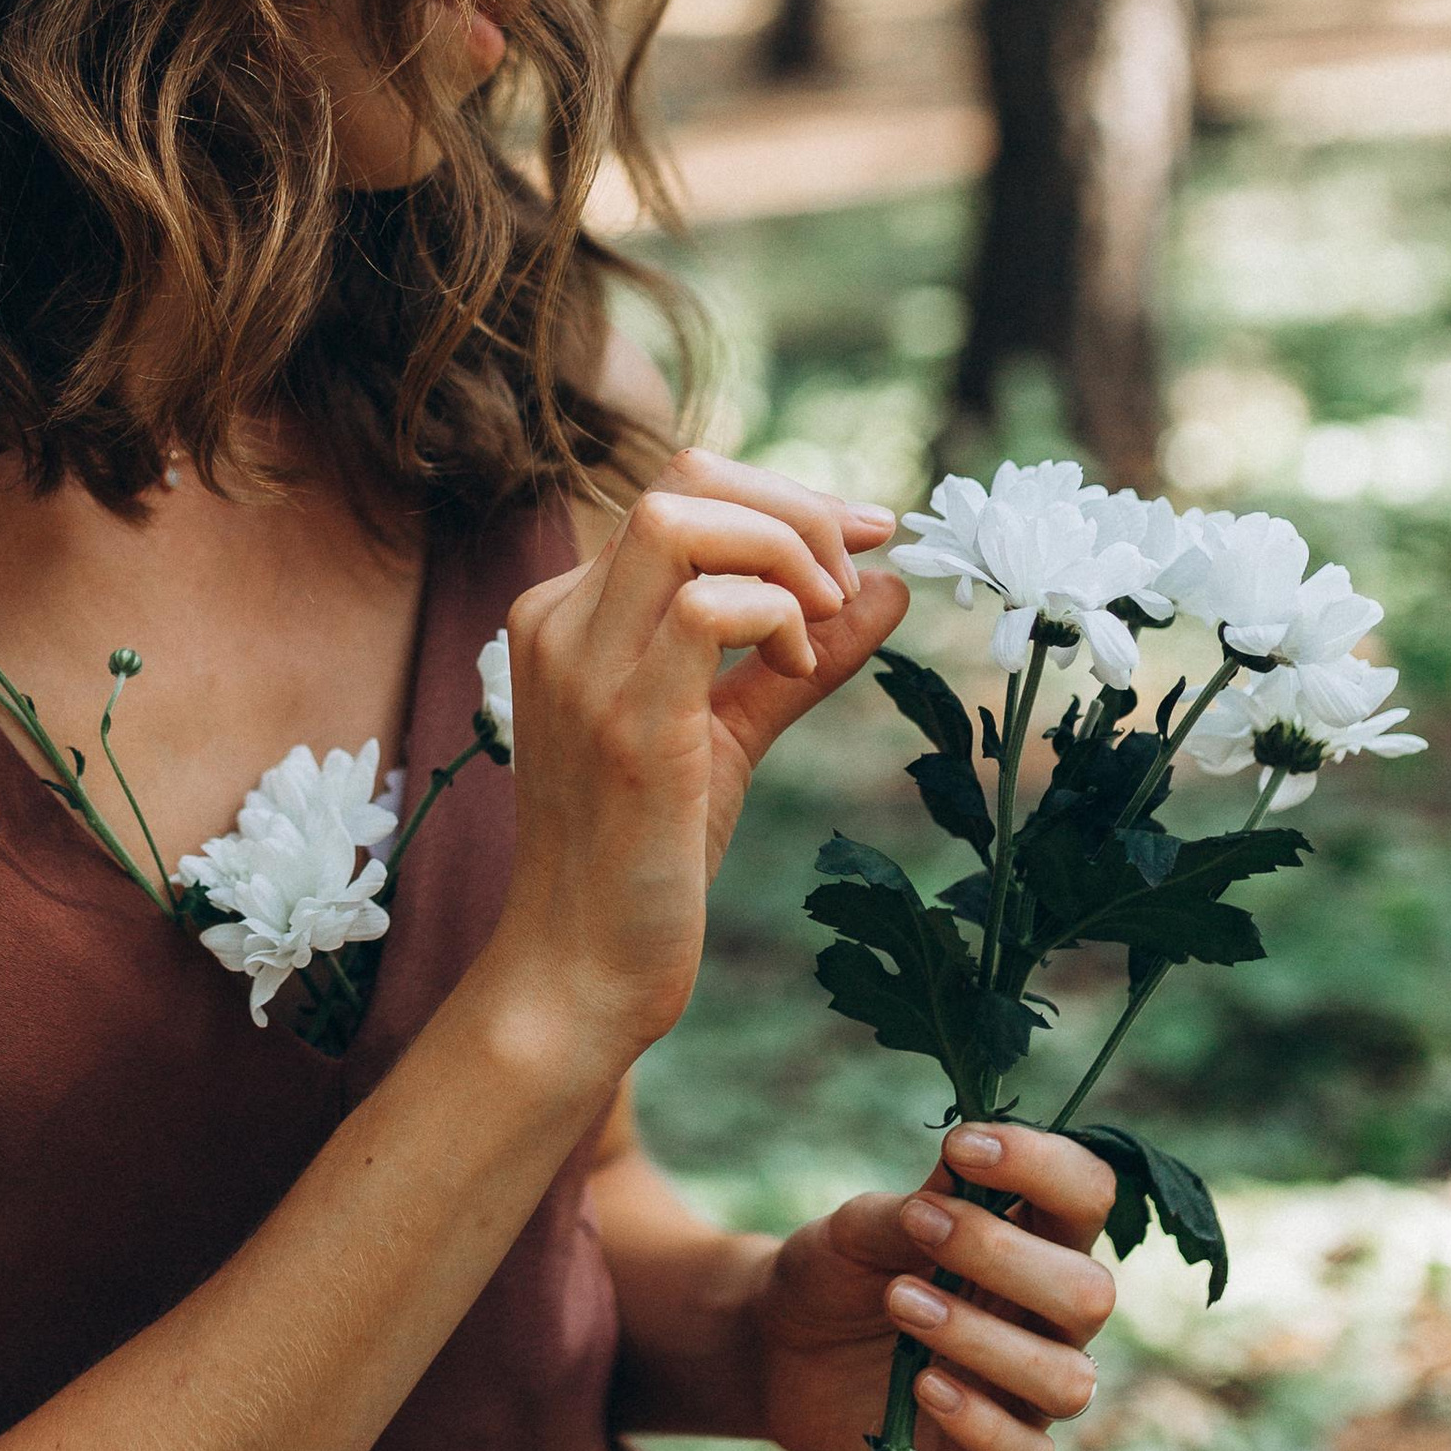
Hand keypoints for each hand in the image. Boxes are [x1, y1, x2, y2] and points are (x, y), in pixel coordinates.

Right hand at [483, 455, 904, 1071]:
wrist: (580, 970)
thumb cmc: (643, 860)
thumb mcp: (729, 733)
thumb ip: (800, 659)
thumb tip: (889, 590)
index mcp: (569, 614)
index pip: (679, 493)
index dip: (784, 498)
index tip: (865, 538)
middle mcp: (561, 622)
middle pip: (683, 480)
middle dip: (795, 507)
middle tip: (855, 573)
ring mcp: (584, 668)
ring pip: (684, 517)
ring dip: (787, 550)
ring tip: (823, 619)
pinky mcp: (626, 724)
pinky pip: (708, 607)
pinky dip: (777, 615)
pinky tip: (794, 666)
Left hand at [750, 1122, 1118, 1450]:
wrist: (779, 1348)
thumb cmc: (838, 1274)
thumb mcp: (855, 1230)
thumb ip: (911, 1207)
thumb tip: (959, 1174)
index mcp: (1035, 1241)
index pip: (1088, 1194)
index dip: (1045, 1166)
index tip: (963, 1147)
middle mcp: (1049, 1317)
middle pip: (1091, 1292)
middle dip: (1003, 1256)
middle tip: (917, 1225)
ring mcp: (1028, 1392)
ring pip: (1067, 1380)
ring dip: (981, 1336)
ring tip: (898, 1301)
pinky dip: (979, 1419)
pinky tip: (922, 1386)